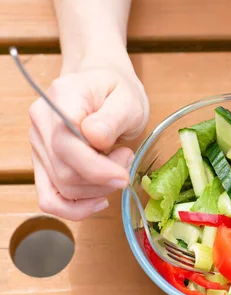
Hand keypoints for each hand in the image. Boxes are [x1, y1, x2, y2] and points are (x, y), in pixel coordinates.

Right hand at [28, 58, 148, 220]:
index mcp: (62, 97)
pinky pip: (50, 198)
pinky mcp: (43, 163)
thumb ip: (113, 118)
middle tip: (126, 158)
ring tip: (117, 164)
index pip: (66, 143)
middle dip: (104, 177)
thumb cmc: (118, 91)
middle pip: (65, 171)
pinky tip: (99, 200)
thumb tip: (95, 138)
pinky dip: (76, 208)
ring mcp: (38, 143)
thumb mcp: (128, 99)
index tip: (125, 171)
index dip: (97, 167)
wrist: (105, 87)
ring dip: (98, 188)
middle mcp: (41, 121)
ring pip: (62, 187)